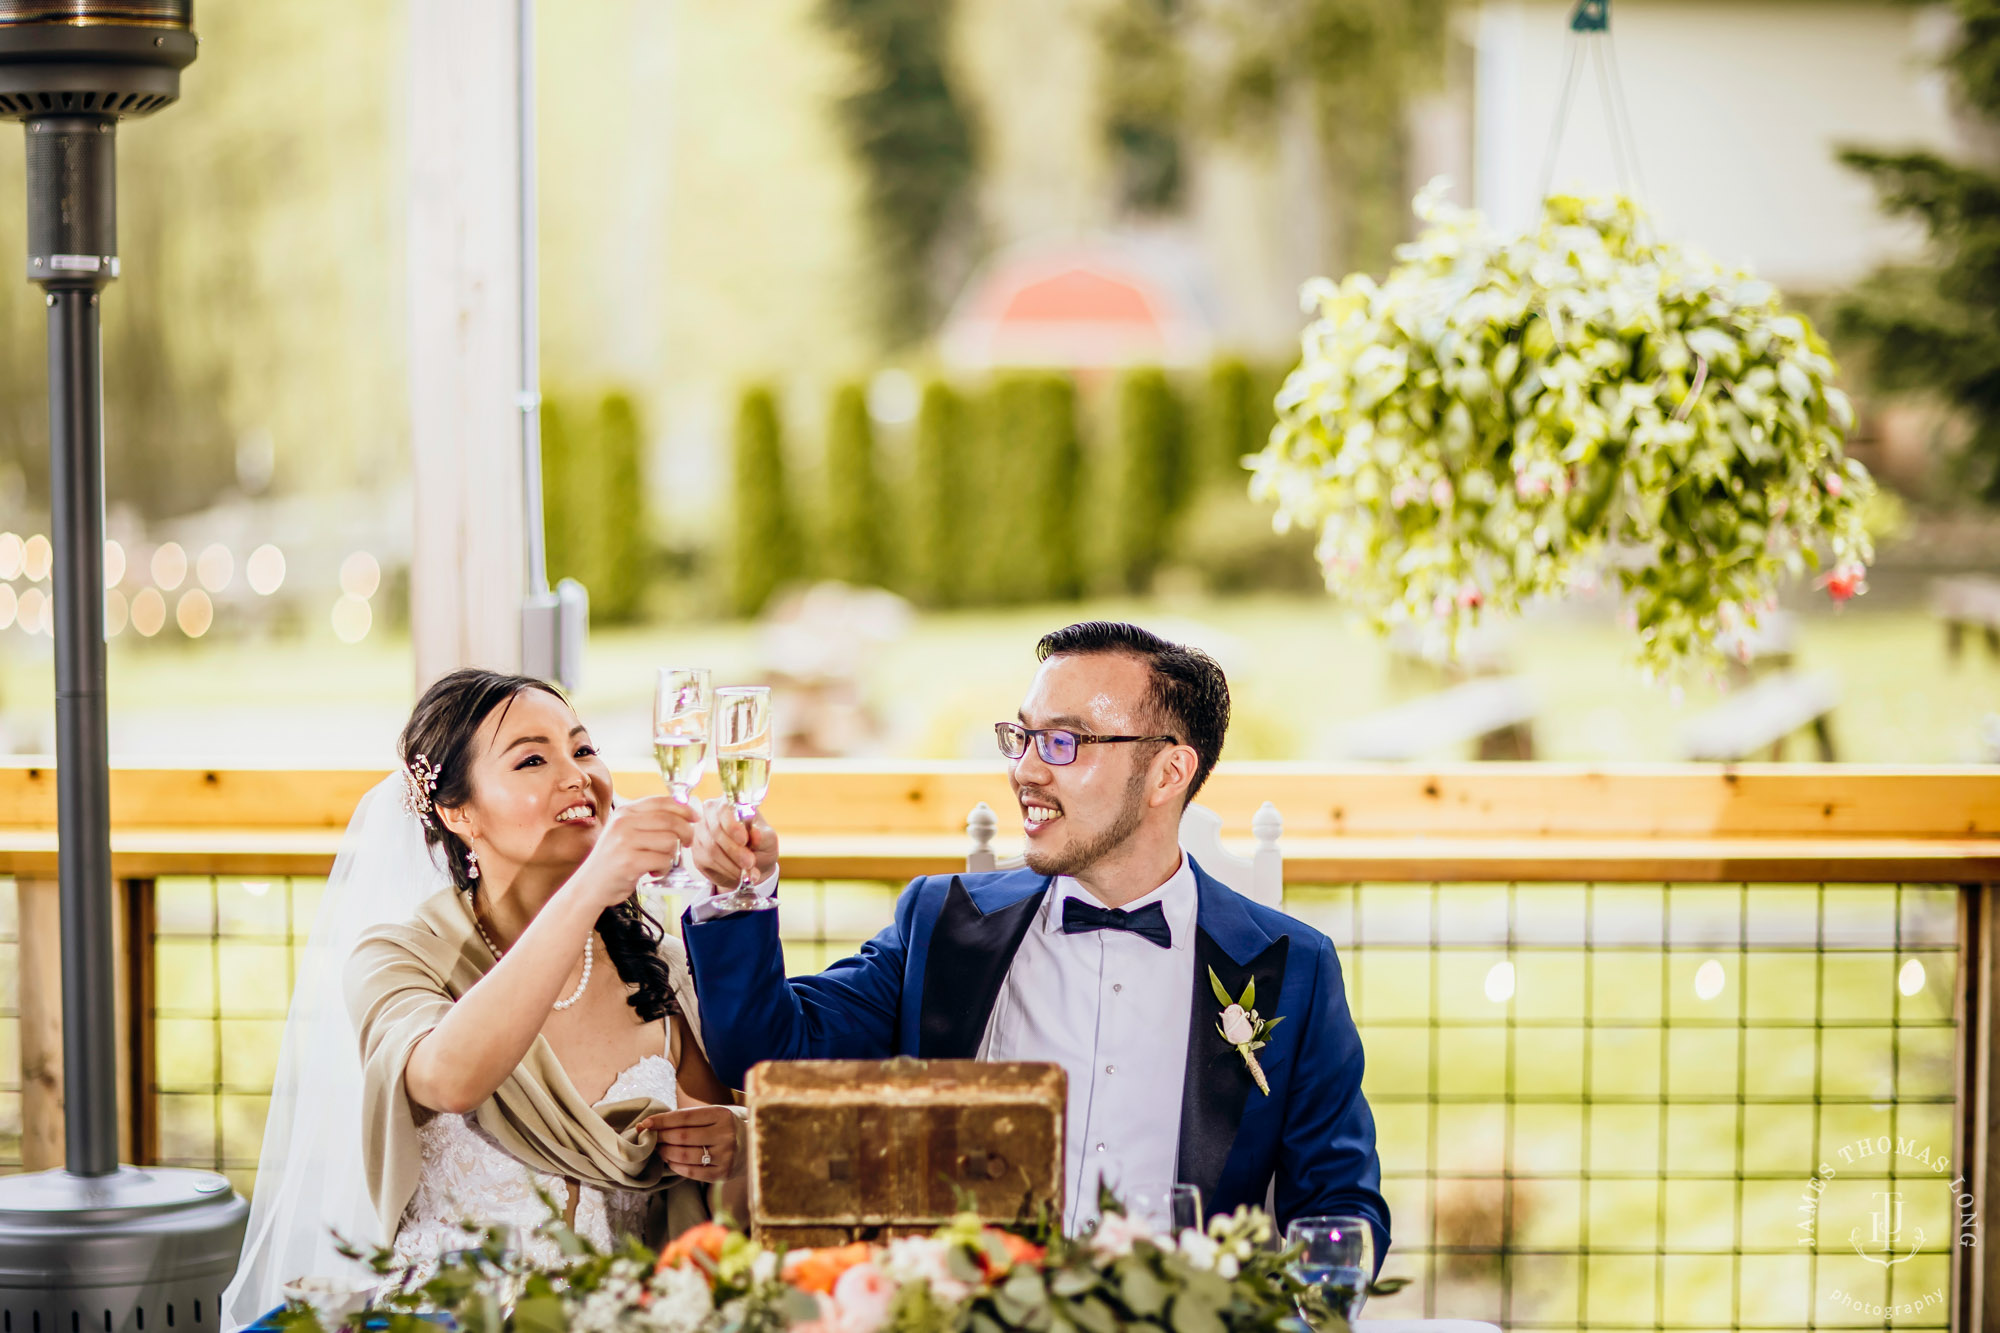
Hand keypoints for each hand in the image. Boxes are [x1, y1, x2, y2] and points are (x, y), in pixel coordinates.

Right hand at [565, 796, 696, 911]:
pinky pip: (663, 860)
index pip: (662, 801)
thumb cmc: (613, 860)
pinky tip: (652, 872)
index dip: (684, 808)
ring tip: (658, 862)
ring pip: (670, 841)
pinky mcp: (629, 862)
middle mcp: (623, 822)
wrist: (589, 886)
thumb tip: (685, 810)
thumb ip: (648, 820)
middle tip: (686, 843)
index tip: (695, 817)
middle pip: (671, 821)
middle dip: (686, 833)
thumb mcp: (625, 831)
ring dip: (671, 855)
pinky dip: (664, 869)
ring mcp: (625, 842)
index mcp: (625, 811)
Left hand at [640, 1103, 740, 1181]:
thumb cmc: (727, 1127)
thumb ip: (689, 1118)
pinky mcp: (723, 1173)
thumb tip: (653, 1123)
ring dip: (666, 1153)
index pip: (684, 1118)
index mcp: (722, 1115)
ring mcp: (725, 1155)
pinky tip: (671, 1161)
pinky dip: (676, 1166)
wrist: (755, 1146)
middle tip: (650, 1138)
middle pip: (682, 1137)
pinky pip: (692, 1172)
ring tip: (659, 1149)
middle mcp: (725, 1134)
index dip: (661, 1121)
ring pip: (685, 1155)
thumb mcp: (715, 1114)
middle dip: (661, 1137)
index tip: (645, 1123)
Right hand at [691, 797, 779, 890]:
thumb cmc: (760, 846)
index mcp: (730, 804)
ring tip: (747, 872)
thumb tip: (756, 833)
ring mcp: (700, 833)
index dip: (732, 826)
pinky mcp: (697, 852)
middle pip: (715, 831)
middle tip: (750, 863)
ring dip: (731, 864)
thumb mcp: (768, 840)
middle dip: (734, 850)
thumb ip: (763, 836)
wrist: (753, 865)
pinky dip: (724, 871)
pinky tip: (737, 875)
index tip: (744, 840)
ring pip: (711, 849)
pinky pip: (707, 862)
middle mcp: (711, 815)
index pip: (724, 809)